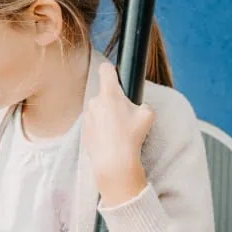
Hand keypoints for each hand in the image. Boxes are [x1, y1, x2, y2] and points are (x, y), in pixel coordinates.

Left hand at [83, 62, 153, 205]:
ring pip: (99, 109)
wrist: (113, 161)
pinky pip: (94, 123)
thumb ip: (144, 105)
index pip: (105, 70)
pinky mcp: (83, 130)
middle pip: (105, 94)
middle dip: (114, 101)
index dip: (111, 70)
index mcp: (109, 93)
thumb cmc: (131, 136)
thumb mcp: (148, 115)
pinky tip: (110, 139)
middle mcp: (94, 101)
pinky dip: (101, 128)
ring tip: (118, 131)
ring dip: (107, 115)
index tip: (115, 74)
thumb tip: (140, 107)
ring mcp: (87, 116)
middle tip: (125, 116)